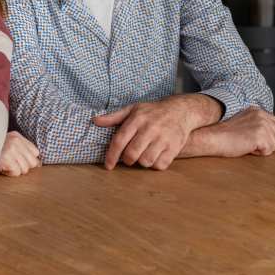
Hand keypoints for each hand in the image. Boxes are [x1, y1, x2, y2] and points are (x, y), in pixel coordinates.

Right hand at [0, 132, 40, 176]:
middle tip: (12, 164)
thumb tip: (38, 164)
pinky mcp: (7, 158)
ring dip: (15, 170)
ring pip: (25, 168)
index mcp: (17, 136)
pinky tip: (3, 168)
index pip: (35, 152)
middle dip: (23, 166)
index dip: (28, 159)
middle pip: (33, 162)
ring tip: (6, 165)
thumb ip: (22, 150)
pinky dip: (10, 173)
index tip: (19, 160)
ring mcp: (12, 149)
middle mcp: (16, 141)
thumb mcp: (8, 144)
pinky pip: (17, 172)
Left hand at [96, 95, 220, 170]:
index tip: (108, 165)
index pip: (119, 141)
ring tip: (143, 155)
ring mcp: (163, 138)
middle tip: (129, 157)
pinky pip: (160, 165)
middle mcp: (150, 129)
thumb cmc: (152, 112)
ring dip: (142, 162)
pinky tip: (155, 156)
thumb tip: (95, 121)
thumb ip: (113, 117)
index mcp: (137, 119)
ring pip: (146, 161)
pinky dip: (155, 165)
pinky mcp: (174, 147)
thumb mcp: (133, 109)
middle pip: (132, 154)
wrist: (180, 111)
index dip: (111, 156)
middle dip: (127, 160)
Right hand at [185, 107, 274, 157]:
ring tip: (247, 144)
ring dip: (263, 148)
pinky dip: (258, 153)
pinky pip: (268, 151)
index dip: (267, 135)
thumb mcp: (243, 122)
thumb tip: (269, 135)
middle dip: (267, 142)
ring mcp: (262, 125)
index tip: (251, 137)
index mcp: (258, 110)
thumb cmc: (223, 134)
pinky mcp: (260, 135)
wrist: (212, 137)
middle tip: (248, 141)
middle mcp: (262, 115)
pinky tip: (246, 148)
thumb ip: (256, 124)